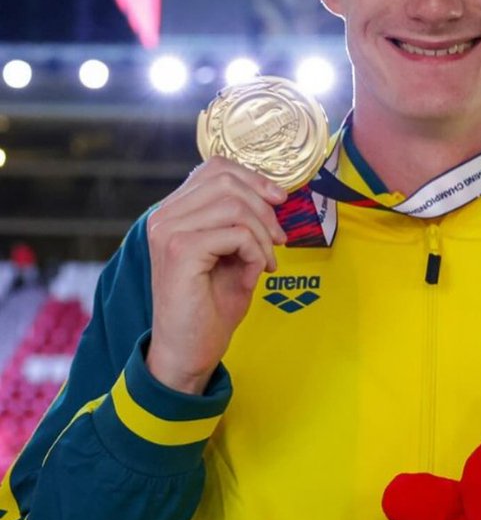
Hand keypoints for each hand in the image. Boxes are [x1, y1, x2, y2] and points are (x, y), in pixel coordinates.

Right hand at [145, 157, 287, 394]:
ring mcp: (168, 231)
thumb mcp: (231, 254)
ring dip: (263, 234)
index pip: (214, 168)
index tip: (278, 201)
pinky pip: (235, 233)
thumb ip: (241, 221)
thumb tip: (273, 194)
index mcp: (173, 212)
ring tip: (268, 260)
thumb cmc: (210, 307)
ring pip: (234, 206)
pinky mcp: (180, 251)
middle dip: (264, 208)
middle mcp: (164, 216)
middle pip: (226, 181)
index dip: (253, 178)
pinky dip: (256, 251)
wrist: (188, 351)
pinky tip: (256, 272)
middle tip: (279, 240)